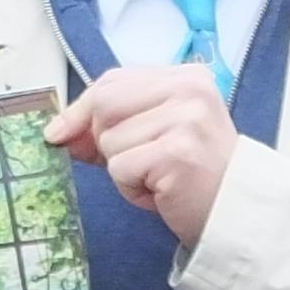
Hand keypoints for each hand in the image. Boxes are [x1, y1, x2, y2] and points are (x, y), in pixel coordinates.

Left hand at [47, 65, 237, 244]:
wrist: (233, 212)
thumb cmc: (191, 175)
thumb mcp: (152, 136)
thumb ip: (110, 124)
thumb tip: (56, 130)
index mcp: (185, 77)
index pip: (111, 81)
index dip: (81, 110)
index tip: (60, 133)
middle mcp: (189, 90)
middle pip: (103, 104)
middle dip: (104, 141)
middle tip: (138, 162)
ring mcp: (186, 119)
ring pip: (109, 140)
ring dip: (122, 170)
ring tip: (157, 177)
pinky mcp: (178, 151)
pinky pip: (120, 168)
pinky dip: (131, 188)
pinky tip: (160, 190)